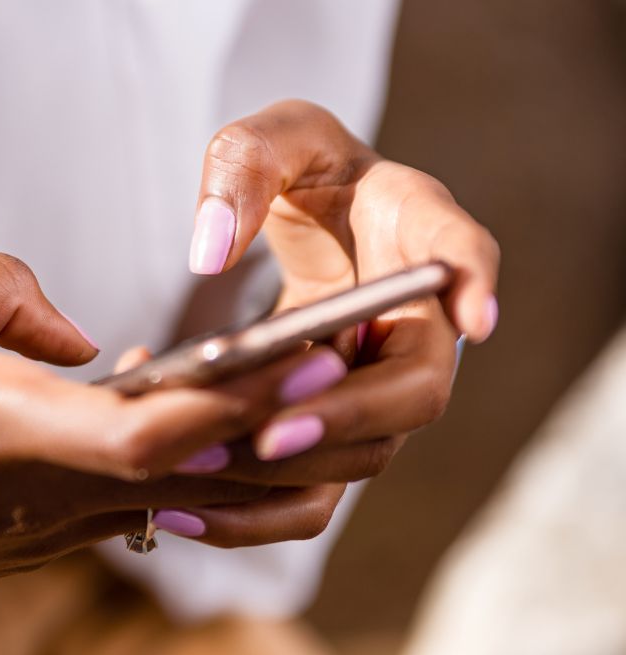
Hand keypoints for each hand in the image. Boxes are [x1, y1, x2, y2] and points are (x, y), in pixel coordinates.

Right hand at [0, 253, 353, 654]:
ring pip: (174, 501)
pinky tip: (180, 421)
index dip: (246, 394)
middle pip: (197, 473)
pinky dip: (176, 468)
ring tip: (295, 394)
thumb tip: (77, 328)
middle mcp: (37, 497)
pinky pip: (126, 508)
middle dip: (285, 425)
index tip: (314, 350)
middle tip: (348, 367)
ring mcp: (33, 538)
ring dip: (245, 455)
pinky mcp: (19, 554)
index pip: (160, 425)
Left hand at [161, 100, 500, 530]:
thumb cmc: (296, 166)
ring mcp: (377, 381)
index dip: (475, 285)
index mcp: (414, 230)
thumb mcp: (267, 139)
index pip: (462, 254)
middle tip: (270, 433)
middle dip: (347, 417)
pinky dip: (256, 511)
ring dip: (289, 474)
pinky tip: (179, 515)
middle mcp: (414, 319)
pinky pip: (312, 487)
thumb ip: (240, 168)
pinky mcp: (331, 424)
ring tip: (197, 468)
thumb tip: (208, 254)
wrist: (307, 208)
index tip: (473, 317)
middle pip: (414, 390)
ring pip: (363, 454)